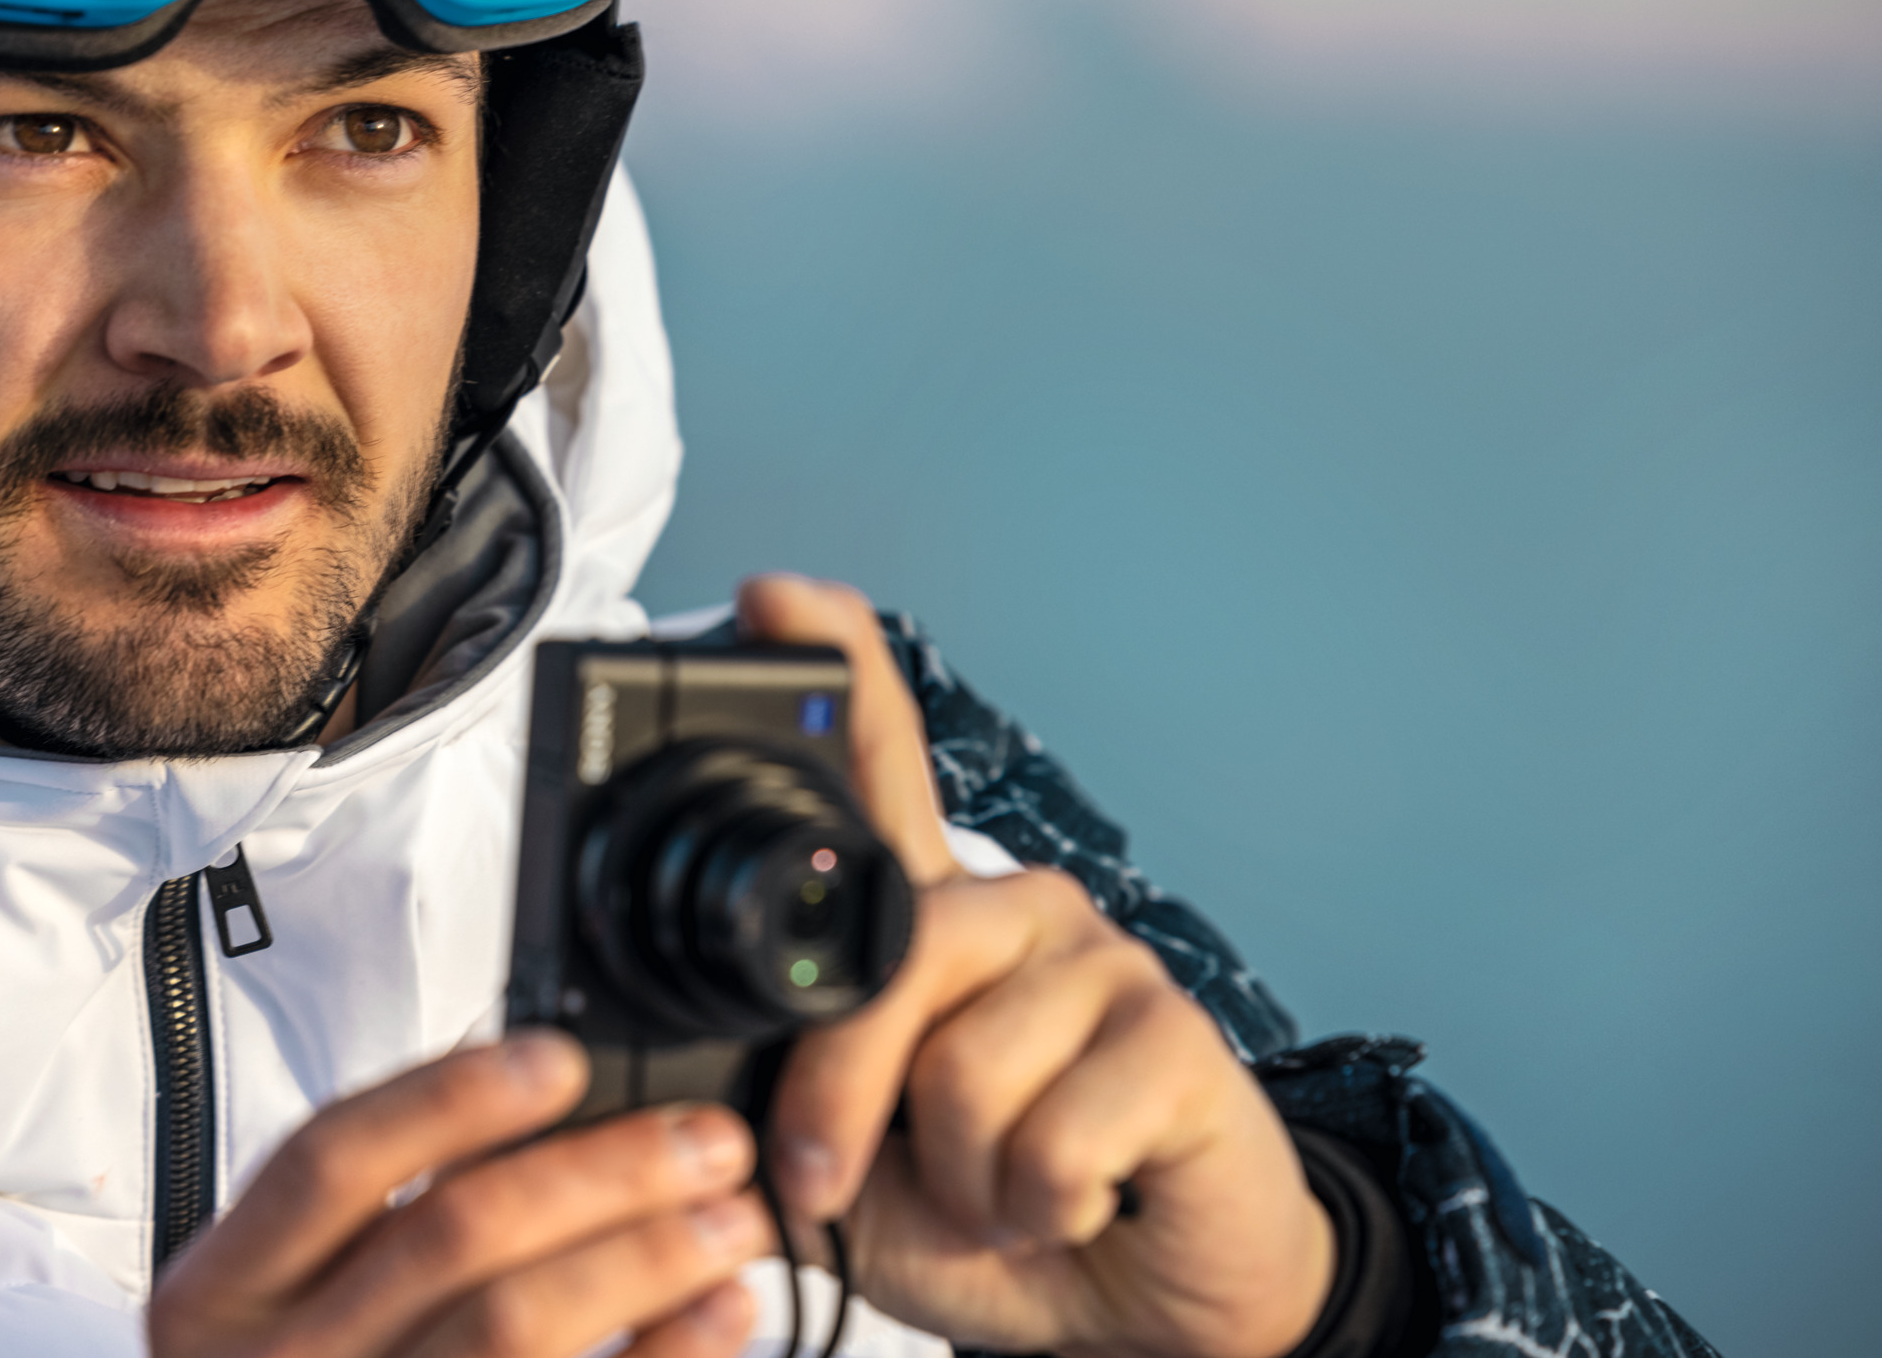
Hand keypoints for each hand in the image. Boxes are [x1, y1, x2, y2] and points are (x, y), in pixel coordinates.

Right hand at [151, 1034, 772, 1357]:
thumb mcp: (280, 1297)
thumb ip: (368, 1215)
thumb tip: (528, 1099)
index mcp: (224, 1292)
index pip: (332, 1159)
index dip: (450, 1096)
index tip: (559, 1059)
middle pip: (454, 1232)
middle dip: (601, 1172)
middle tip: (703, 1142)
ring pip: (517, 1322)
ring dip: (647, 1257)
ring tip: (731, 1218)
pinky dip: (665, 1353)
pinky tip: (720, 1313)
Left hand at [737, 576, 1332, 1357]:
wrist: (1130, 1311)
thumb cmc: (983, 1221)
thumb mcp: (851, 1157)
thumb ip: (794, 1081)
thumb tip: (703, 1054)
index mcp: (930, 922)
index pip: (884, 763)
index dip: (835, 670)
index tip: (775, 596)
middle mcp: (1016, 913)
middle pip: (891, 954)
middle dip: (840, 1099)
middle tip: (838, 1180)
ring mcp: (1103, 961)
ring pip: (963, 1063)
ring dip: (962, 1179)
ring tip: (1002, 1189)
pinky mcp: (1177, 1034)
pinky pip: (1049, 1131)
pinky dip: (1038, 1206)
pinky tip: (1075, 1202)